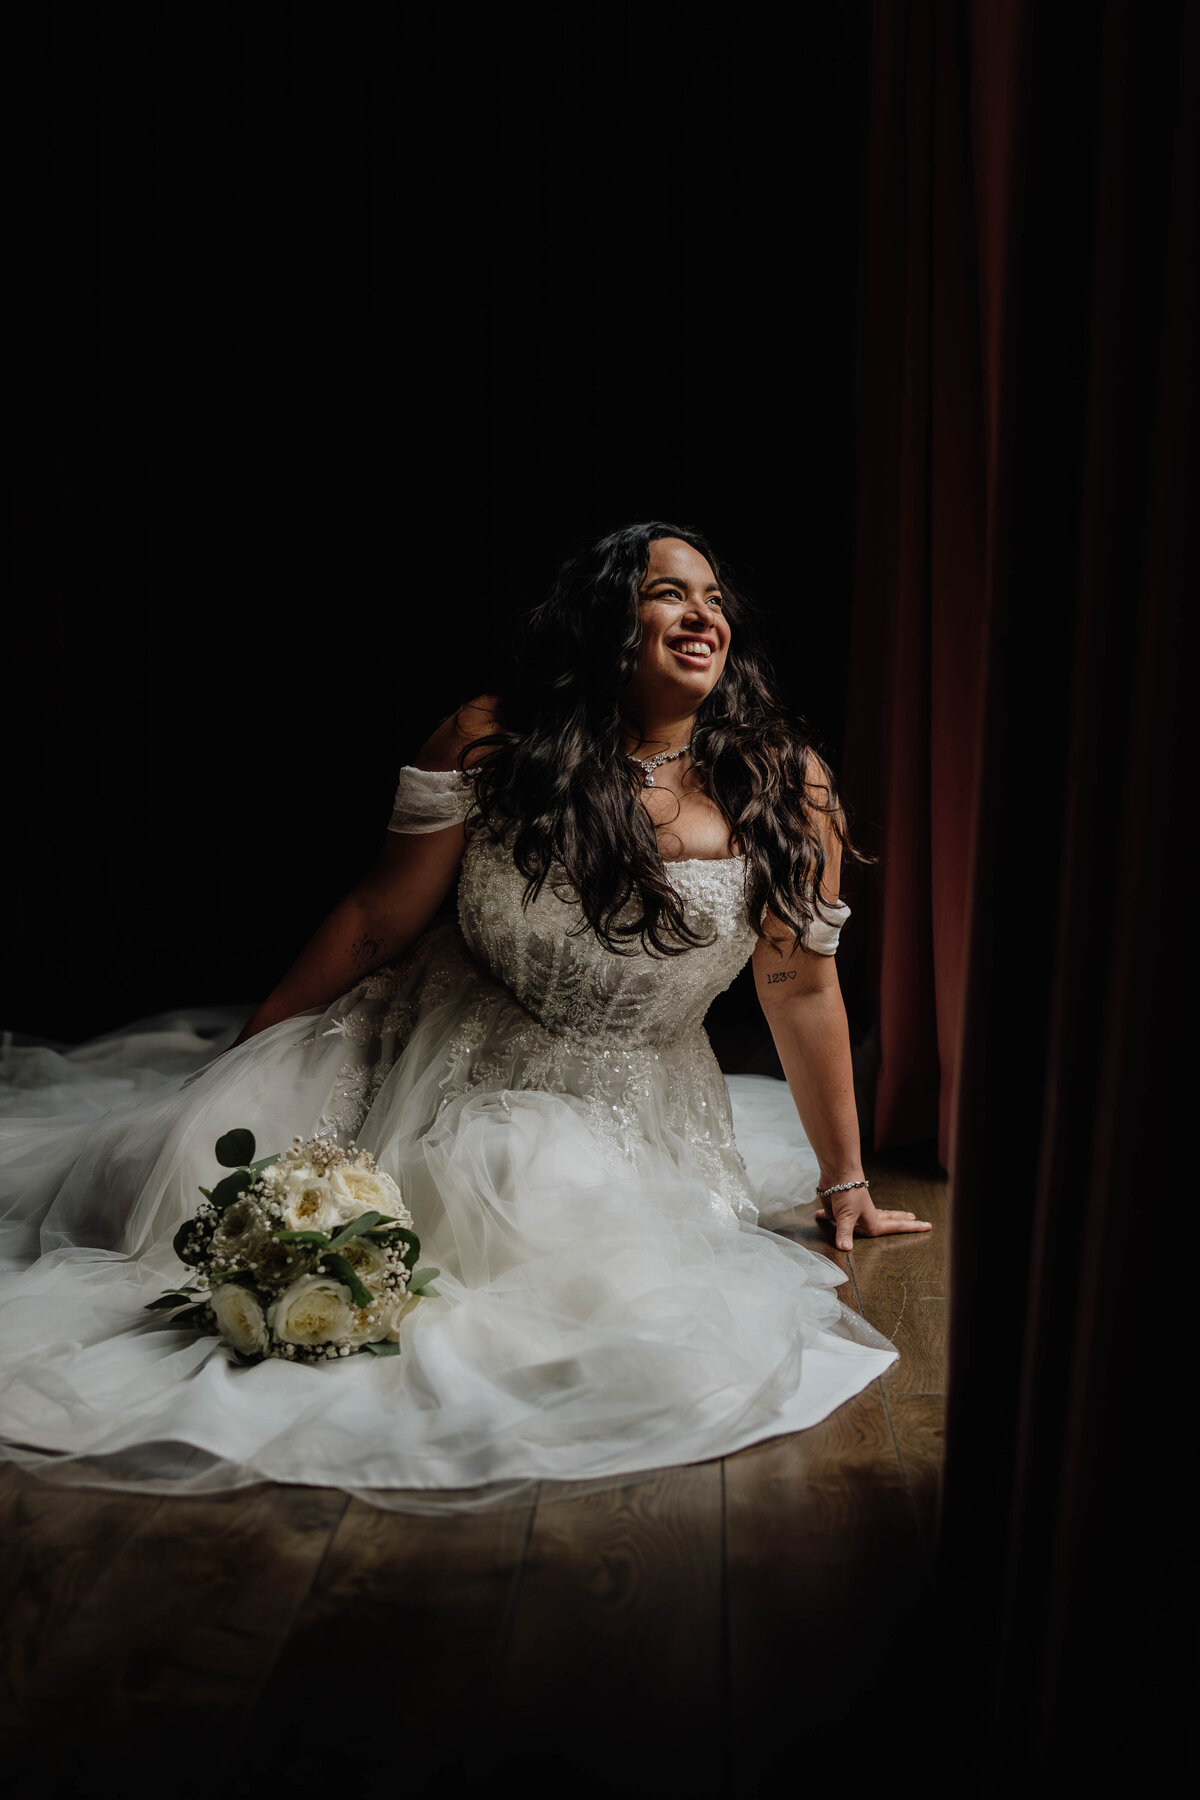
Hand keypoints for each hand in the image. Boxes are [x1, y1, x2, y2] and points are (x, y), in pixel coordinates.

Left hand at [814, 1183, 932, 1251]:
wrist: (836, 1173)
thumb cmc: (847, 1193)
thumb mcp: (845, 1216)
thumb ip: (844, 1233)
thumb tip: (845, 1249)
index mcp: (872, 1222)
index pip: (896, 1227)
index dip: (912, 1228)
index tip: (928, 1226)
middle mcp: (867, 1217)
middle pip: (889, 1220)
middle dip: (902, 1221)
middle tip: (917, 1220)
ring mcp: (856, 1212)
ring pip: (872, 1216)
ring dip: (882, 1217)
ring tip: (893, 1216)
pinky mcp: (842, 1208)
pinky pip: (842, 1216)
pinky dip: (834, 1218)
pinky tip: (824, 1216)